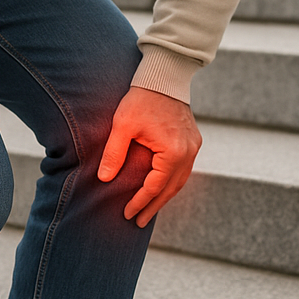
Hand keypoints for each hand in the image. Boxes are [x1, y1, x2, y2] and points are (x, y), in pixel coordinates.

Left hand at [97, 86, 201, 226]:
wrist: (164, 76)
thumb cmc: (141, 98)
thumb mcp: (123, 125)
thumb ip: (115, 154)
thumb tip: (104, 179)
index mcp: (173, 152)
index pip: (155, 186)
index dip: (140, 202)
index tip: (127, 214)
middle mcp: (189, 152)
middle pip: (171, 189)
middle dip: (154, 206)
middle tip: (138, 222)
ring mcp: (194, 146)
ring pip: (180, 181)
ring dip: (164, 196)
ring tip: (149, 210)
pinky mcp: (193, 140)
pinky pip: (184, 169)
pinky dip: (172, 182)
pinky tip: (161, 188)